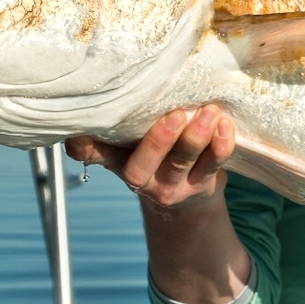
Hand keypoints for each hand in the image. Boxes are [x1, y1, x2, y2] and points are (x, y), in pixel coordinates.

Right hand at [65, 105, 235, 212]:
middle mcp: (141, 180)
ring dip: (196, 137)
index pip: (98, 156)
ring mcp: (172, 186)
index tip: (79, 137)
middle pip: (143, 165)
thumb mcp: (130, 146)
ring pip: (181, 162)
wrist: (188, 196)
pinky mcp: (202, 185)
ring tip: (209, 111)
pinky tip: (225, 124)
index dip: (86, 149)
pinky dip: (221, 145)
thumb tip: (88, 108)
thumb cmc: (155, 155)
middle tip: (175, 113)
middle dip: (159, 140)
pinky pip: (213, 166)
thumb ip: (115, 130)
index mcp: (120, 162)